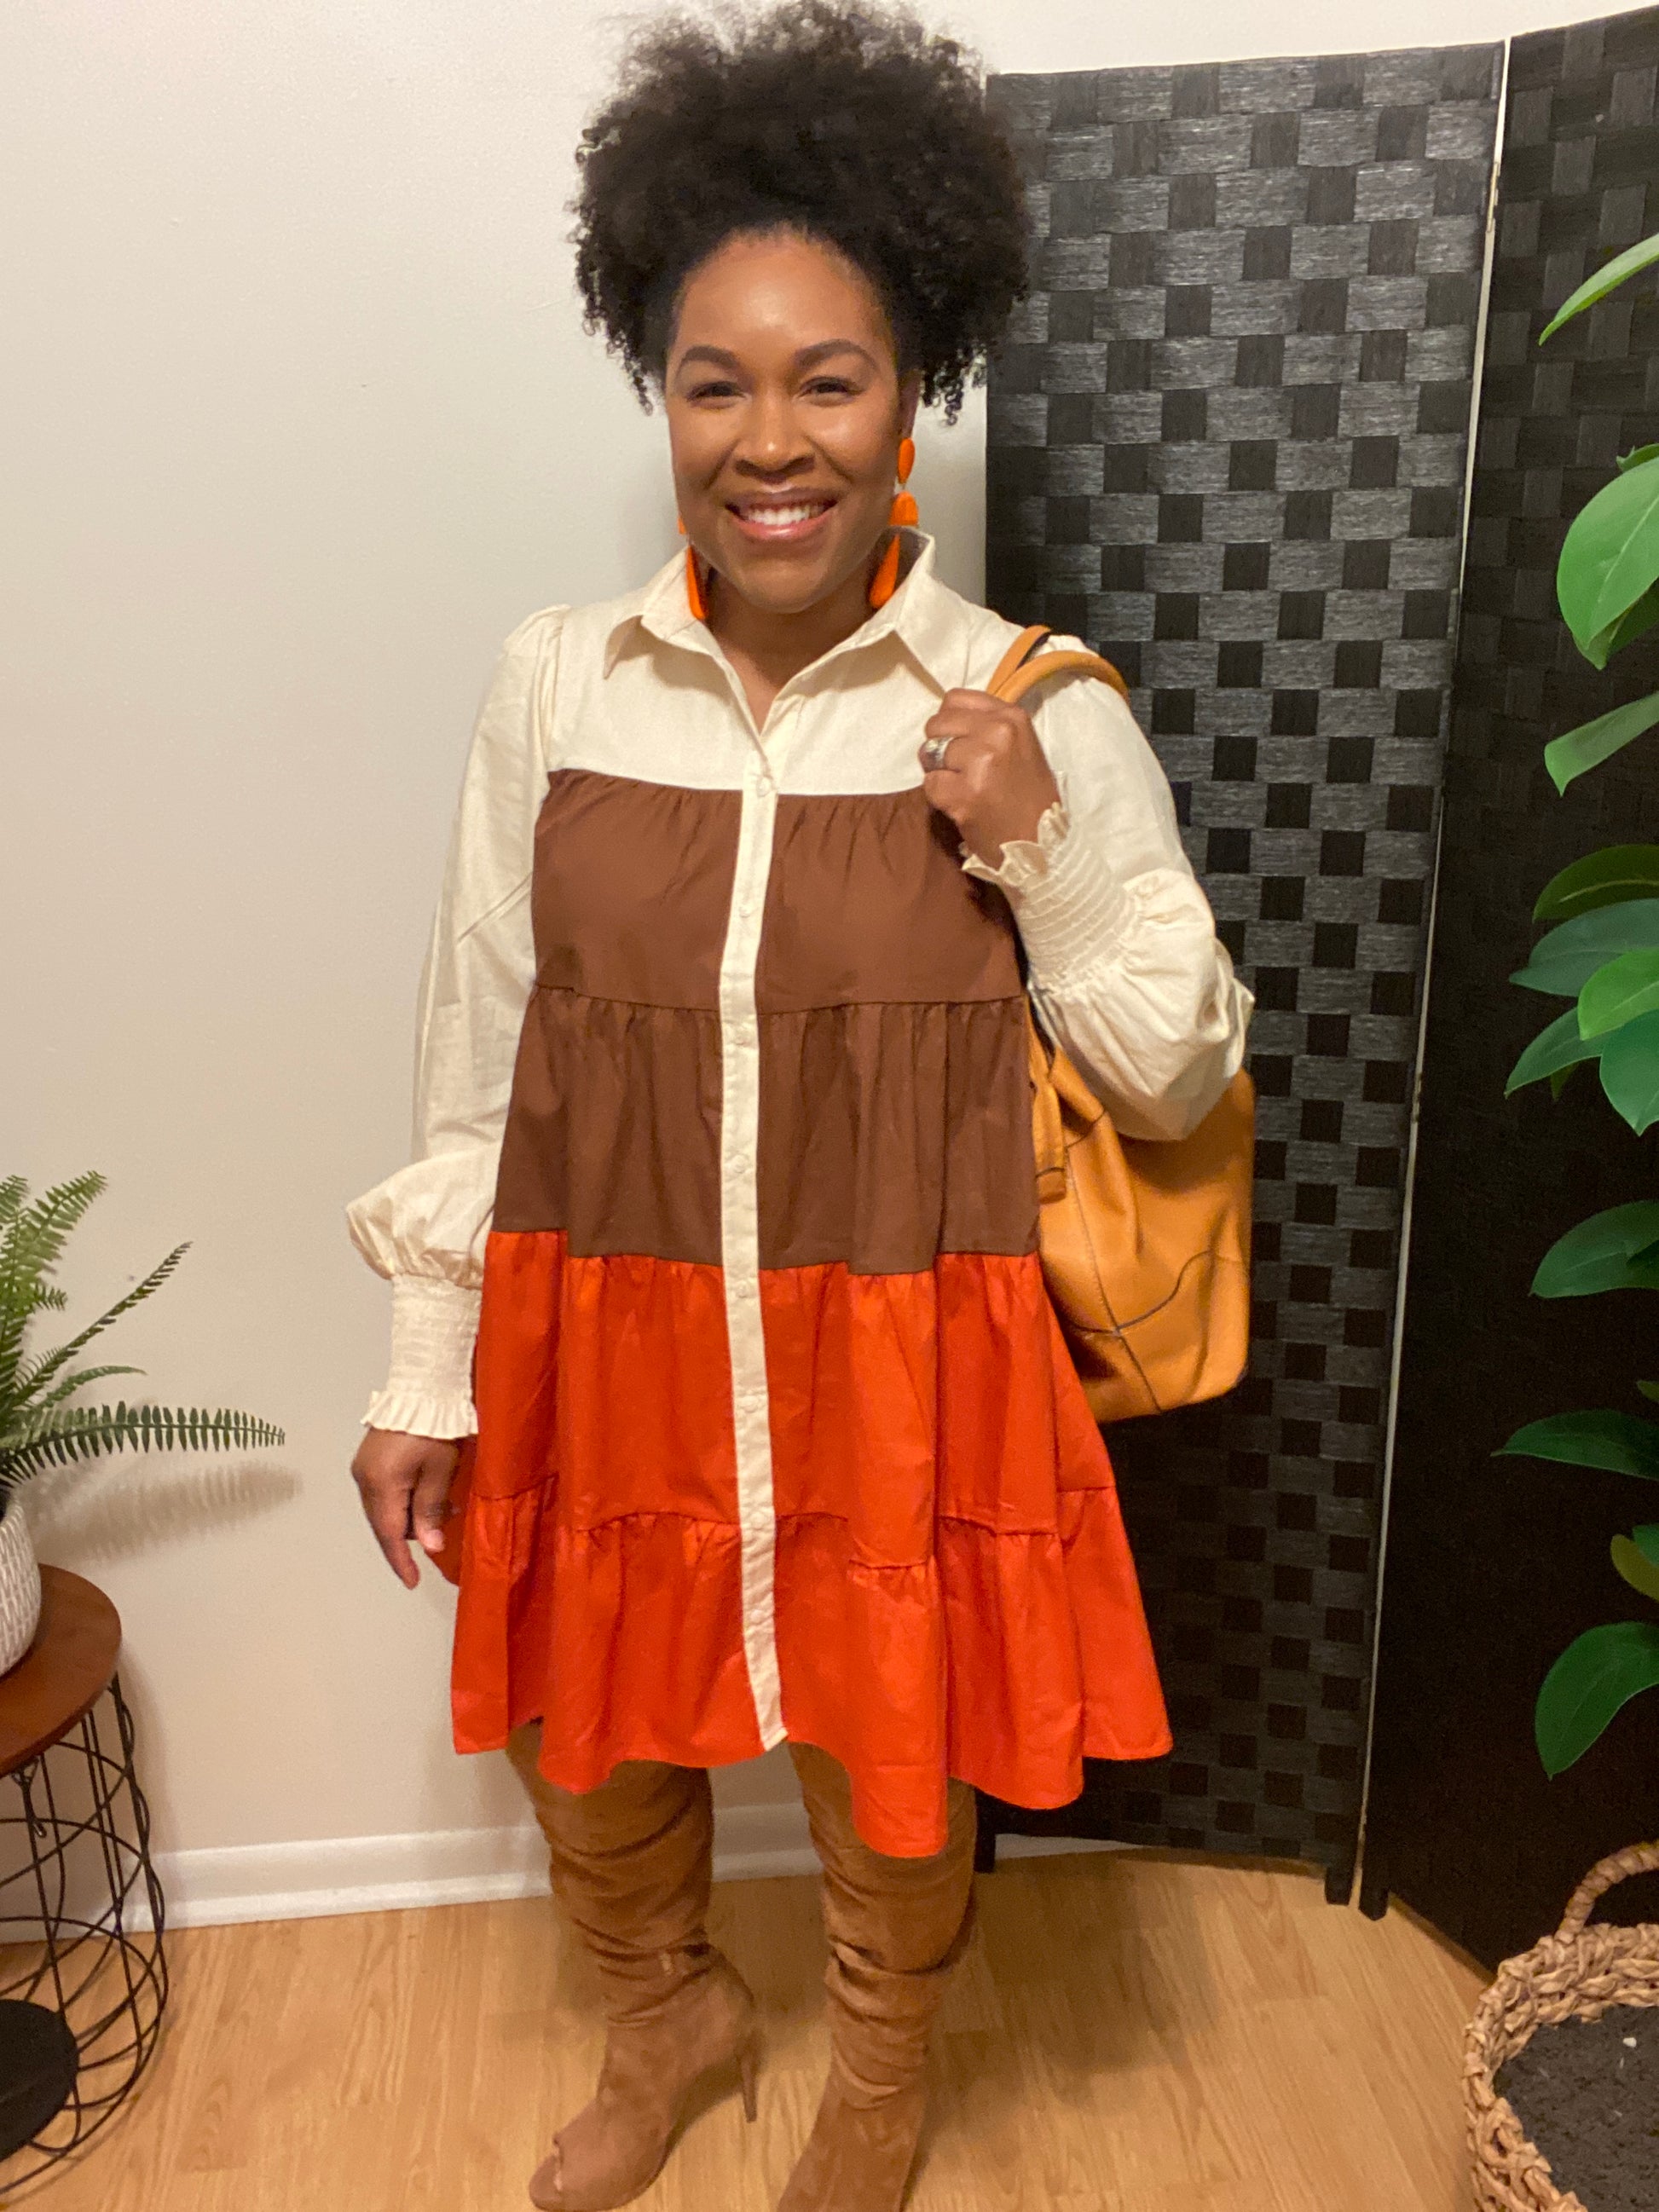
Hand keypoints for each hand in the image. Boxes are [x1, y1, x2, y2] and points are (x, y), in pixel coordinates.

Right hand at [350, 1429, 460, 1587]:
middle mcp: (364, 1479)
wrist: (422, 1388)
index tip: (412, 1582)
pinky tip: (426, 1496)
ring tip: (441, 1512)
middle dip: (409, 1536)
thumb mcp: (439, 1472)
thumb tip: (429, 1547)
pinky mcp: (369, 1459)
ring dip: (408, 1517)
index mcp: (380, 1485)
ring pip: (384, 1508)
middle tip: (439, 1537)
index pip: (389, 1533)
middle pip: (384, 1522)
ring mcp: (364, 1468)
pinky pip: (384, 1492)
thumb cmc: (436, 1429)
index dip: (401, 1560)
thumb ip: (431, 1510)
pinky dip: (403, 1501)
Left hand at [919, 690, 1060, 868]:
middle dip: (939, 747)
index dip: (949, 723)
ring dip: (938, 773)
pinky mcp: (966, 792)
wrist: (1043, 845)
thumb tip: (950, 719)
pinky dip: (939, 798)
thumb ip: (990, 728)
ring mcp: (982, 761)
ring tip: (963, 788)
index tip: (960, 744)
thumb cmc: (1030, 799)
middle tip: (958, 771)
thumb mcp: (1021, 747)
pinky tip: (962, 806)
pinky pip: (929, 784)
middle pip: (936, 723)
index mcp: (1012, 717)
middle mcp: (998, 732)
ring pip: (930, 752)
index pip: (954, 699)